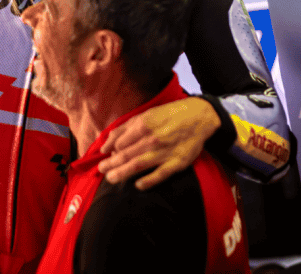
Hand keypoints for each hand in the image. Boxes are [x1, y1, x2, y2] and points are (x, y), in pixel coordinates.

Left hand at [97, 97, 220, 189]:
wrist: (199, 117)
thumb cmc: (169, 115)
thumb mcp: (145, 115)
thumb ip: (124, 129)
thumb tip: (105, 143)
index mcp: (144, 124)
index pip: (121, 143)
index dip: (112, 151)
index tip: (108, 156)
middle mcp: (154, 138)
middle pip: (127, 155)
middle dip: (111, 164)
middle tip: (101, 170)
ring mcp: (166, 152)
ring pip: (139, 165)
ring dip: (123, 173)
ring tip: (111, 178)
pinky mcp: (178, 162)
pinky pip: (160, 174)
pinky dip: (148, 181)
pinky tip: (137, 185)